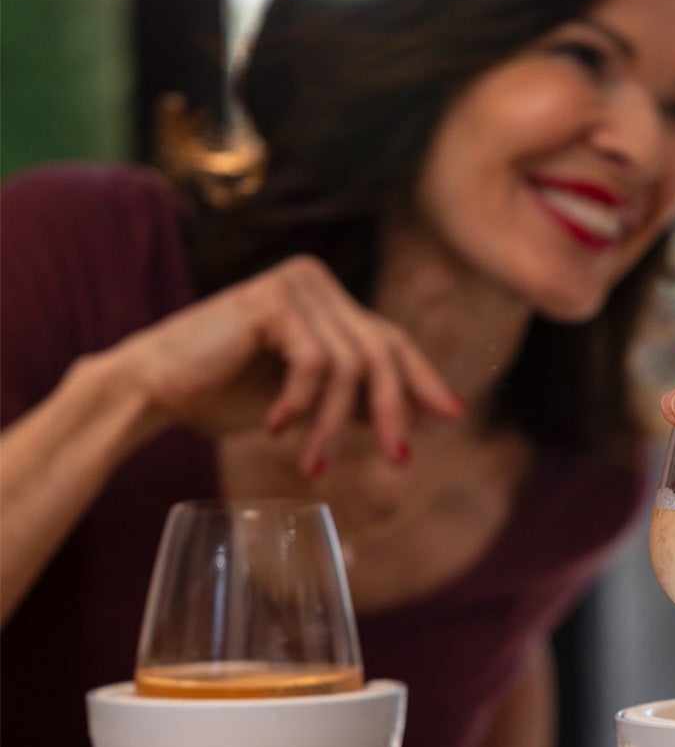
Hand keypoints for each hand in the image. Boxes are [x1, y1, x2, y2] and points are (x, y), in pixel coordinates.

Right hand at [112, 255, 464, 474]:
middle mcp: (316, 281)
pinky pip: (315, 364)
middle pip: (380, 353)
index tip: (451, 416)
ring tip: (314, 464)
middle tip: (399, 461)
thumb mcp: (307, 399)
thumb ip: (355, 397)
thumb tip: (420, 416)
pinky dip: (301, 404)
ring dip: (335, 425)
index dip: (423, 380)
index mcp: (327, 299)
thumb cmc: (224, 394)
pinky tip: (275, 426)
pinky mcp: (272, 301)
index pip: (390, 340)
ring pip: (350, 366)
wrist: (152, 389)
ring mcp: (296, 285)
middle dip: (395, 411)